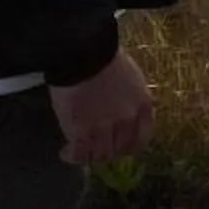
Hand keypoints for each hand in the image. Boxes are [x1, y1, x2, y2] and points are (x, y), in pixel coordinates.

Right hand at [50, 47, 152, 166]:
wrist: (83, 53)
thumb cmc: (104, 57)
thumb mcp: (130, 77)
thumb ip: (131, 99)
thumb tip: (123, 111)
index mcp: (142, 106)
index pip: (141, 139)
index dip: (129, 147)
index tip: (120, 147)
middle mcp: (127, 120)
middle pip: (119, 150)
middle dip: (107, 151)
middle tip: (95, 148)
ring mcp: (104, 128)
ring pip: (99, 155)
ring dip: (89, 155)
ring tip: (78, 151)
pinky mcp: (82, 131)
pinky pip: (79, 153)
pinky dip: (72, 156)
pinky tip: (66, 152)